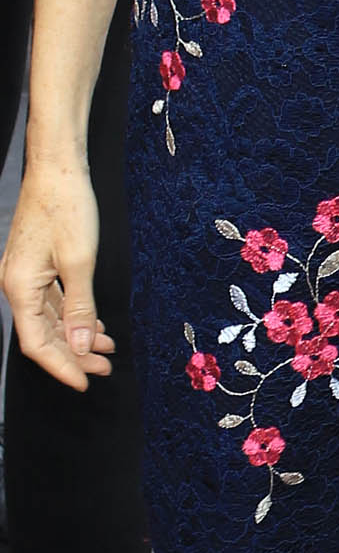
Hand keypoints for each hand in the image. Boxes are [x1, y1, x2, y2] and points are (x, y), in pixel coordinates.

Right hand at [1, 161, 113, 390]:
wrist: (58, 168)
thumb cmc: (67, 207)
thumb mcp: (80, 262)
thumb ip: (79, 307)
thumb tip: (78, 346)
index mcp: (20, 287)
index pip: (37, 342)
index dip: (61, 366)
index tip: (86, 383)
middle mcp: (17, 284)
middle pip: (43, 334)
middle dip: (73, 355)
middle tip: (105, 369)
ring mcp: (25, 275)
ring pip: (50, 319)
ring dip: (76, 336)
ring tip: (107, 351)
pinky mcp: (37, 265)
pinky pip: (53, 301)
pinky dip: (74, 316)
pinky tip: (94, 326)